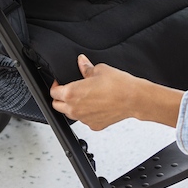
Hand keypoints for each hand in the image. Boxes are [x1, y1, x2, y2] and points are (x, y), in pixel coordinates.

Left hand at [50, 55, 182, 130]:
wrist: (134, 98)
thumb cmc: (118, 85)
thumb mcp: (99, 70)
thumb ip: (86, 68)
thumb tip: (81, 62)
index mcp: (71, 93)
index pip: (53, 93)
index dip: (55, 86)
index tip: (60, 82)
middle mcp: (75, 109)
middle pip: (57, 106)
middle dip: (60, 98)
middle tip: (69, 90)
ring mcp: (84, 119)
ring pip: (71, 114)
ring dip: (73, 107)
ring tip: (85, 97)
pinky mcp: (95, 125)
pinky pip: (85, 120)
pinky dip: (87, 114)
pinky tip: (96, 105)